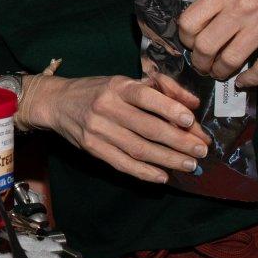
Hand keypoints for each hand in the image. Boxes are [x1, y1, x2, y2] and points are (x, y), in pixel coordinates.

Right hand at [20, 70, 209, 184]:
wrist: (56, 102)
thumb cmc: (98, 90)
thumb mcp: (125, 81)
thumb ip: (161, 88)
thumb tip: (192, 103)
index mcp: (117, 86)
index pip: (145, 96)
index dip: (168, 108)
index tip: (190, 120)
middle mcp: (106, 107)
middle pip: (147, 127)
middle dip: (178, 141)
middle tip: (201, 150)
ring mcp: (97, 130)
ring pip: (138, 149)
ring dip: (168, 159)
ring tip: (190, 165)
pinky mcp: (92, 148)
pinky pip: (122, 164)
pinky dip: (144, 172)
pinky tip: (163, 176)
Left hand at [177, 0, 257, 87]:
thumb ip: (216, 0)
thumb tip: (195, 27)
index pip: (189, 22)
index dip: (185, 39)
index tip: (191, 44)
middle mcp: (243, 7)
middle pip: (205, 46)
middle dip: (199, 62)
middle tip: (203, 65)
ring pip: (229, 61)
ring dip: (220, 72)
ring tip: (220, 72)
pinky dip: (249, 81)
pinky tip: (243, 81)